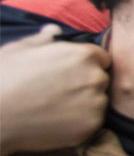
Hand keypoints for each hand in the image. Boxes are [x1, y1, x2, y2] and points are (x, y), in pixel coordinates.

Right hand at [0, 24, 109, 155]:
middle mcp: (95, 77)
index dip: (87, 66)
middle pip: (101, 80)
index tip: (70, 74)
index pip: (102, 58)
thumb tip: (54, 29)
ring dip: (84, 105)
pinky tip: (55, 122)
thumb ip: (44, 40)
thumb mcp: (20, 49)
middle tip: (59, 93)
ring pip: (98, 102)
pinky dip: (79, 124)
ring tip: (55, 108)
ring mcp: (95, 103)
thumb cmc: (4, 77)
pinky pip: (92, 123)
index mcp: (83, 55)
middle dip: (86, 85)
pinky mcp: (91, 126)